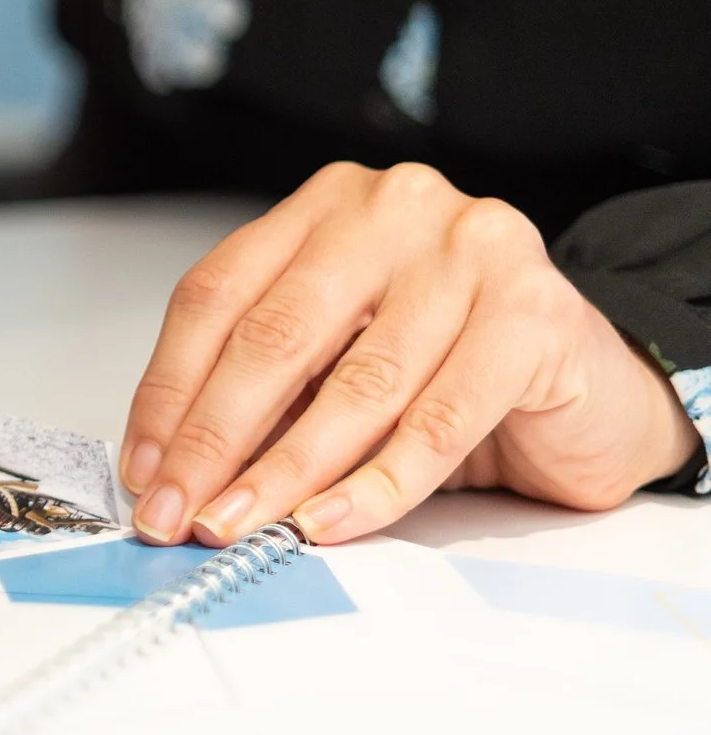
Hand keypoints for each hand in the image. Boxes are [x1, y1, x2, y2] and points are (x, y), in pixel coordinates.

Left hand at [122, 162, 695, 547]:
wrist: (591, 388)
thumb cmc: (447, 370)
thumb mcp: (334, 364)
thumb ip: (263, 392)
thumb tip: (165, 469)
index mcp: (325, 209)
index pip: (215, 296)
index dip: (169, 391)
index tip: (144, 472)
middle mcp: (393, 210)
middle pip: (275, 334)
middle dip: (214, 438)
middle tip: (178, 512)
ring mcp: (471, 251)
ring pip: (356, 383)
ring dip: (286, 471)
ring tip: (241, 525)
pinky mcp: (534, 313)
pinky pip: (438, 419)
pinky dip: (377, 483)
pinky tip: (330, 521)